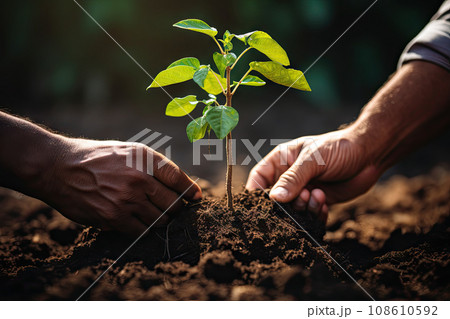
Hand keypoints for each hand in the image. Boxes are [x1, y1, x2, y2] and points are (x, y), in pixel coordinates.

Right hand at [40, 138, 201, 236]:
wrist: (59, 168)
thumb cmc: (96, 158)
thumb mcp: (127, 151)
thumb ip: (152, 165)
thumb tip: (178, 184)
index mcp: (144, 158)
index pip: (177, 178)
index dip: (190, 190)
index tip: (196, 197)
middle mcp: (139, 178)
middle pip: (173, 203)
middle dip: (176, 208)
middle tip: (172, 209)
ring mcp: (127, 199)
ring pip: (160, 219)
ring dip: (160, 220)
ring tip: (154, 215)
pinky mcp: (114, 217)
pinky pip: (141, 231)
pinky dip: (143, 229)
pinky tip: (137, 222)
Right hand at [246, 128, 381, 221]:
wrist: (369, 154)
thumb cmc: (338, 148)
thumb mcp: (313, 160)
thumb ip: (293, 178)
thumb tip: (274, 199)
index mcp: (281, 160)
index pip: (258, 178)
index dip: (255, 192)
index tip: (259, 205)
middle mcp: (289, 177)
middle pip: (274, 199)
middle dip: (285, 203)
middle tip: (303, 196)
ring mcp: (303, 190)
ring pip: (292, 209)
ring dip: (304, 207)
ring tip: (318, 194)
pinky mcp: (318, 202)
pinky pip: (310, 216)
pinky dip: (315, 214)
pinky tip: (325, 202)